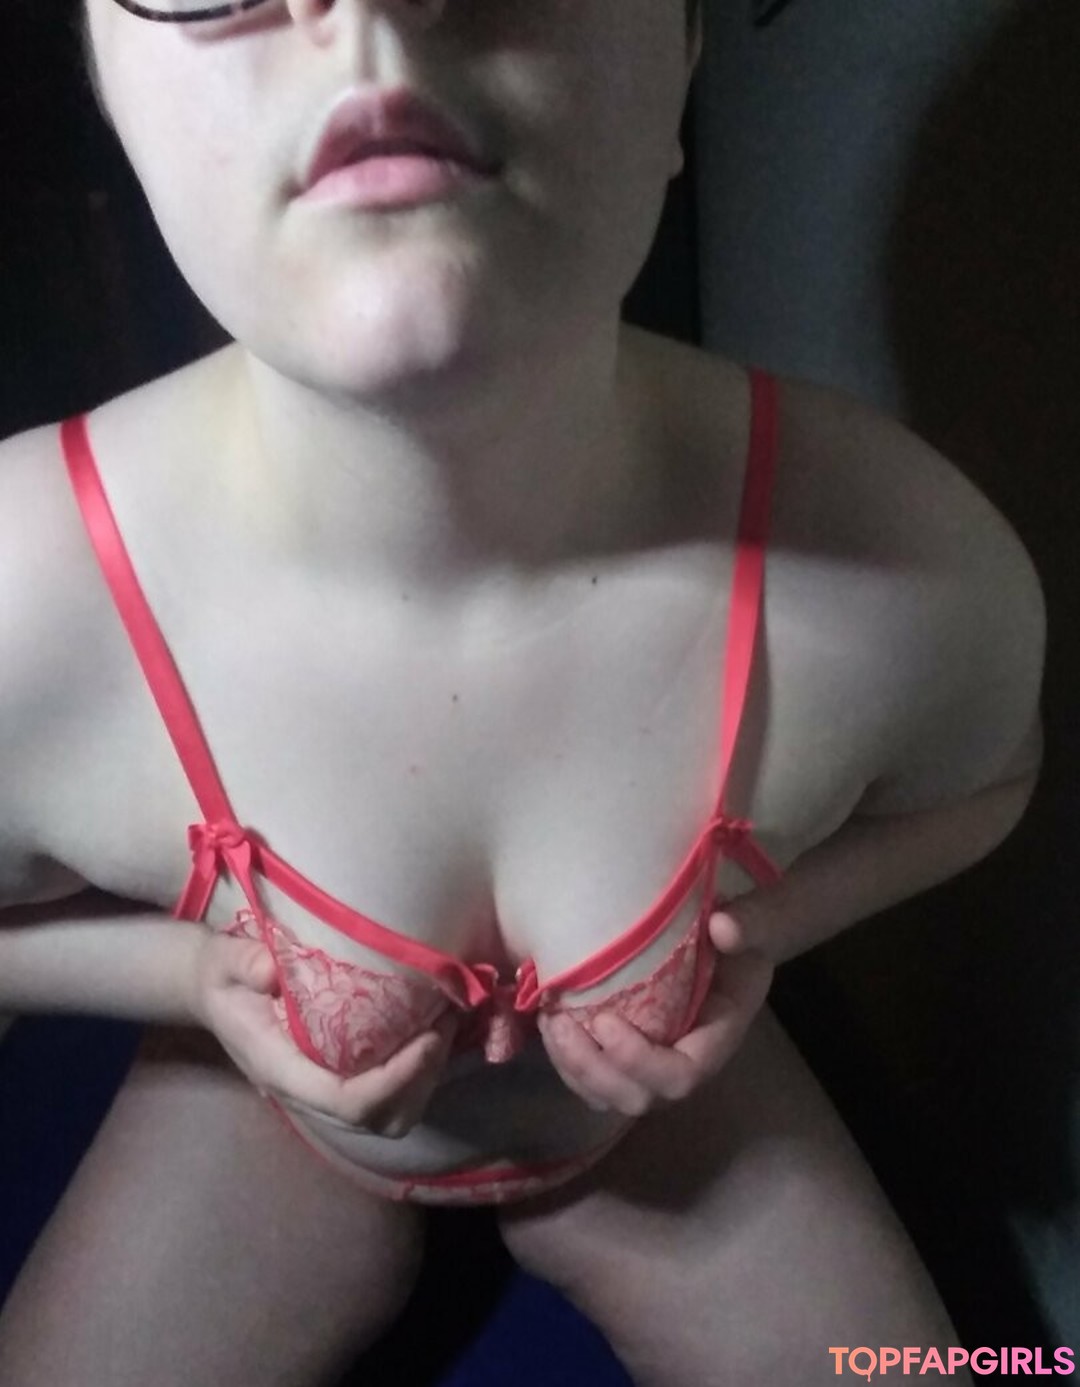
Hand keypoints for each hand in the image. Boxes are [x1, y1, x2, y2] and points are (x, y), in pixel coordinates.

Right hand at [187, 930, 456, 1137]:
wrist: (215, 991)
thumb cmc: (223, 976)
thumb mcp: (222, 961)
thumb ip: (242, 963)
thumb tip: (270, 968)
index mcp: (280, 1069)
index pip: (347, 1101)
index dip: (395, 1080)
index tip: (428, 1038)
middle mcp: (306, 1091)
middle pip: (378, 1119)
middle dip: (421, 1080)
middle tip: (445, 1023)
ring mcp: (325, 1090)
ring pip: (391, 1116)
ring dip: (427, 1078)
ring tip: (446, 1023)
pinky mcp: (341, 1079)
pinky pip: (391, 1097)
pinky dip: (420, 1072)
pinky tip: (432, 1028)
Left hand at [537, 909, 773, 1115]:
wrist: (737, 950)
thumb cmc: (744, 941)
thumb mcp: (757, 926)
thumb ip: (749, 924)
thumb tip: (722, 927)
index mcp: (718, 1039)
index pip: (680, 1076)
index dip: (638, 1060)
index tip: (603, 1018)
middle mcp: (686, 1064)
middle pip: (637, 1097)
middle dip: (593, 1068)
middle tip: (560, 1022)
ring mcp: (656, 1067)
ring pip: (609, 1096)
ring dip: (573, 1068)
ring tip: (548, 1022)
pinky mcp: (631, 1059)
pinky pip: (595, 1081)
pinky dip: (567, 1061)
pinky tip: (548, 1022)